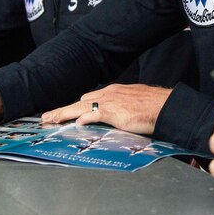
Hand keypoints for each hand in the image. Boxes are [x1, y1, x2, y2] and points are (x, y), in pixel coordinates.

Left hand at [40, 83, 171, 133]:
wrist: (165, 106)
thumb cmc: (154, 106)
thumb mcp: (134, 102)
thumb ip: (122, 108)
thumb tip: (117, 116)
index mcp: (114, 91)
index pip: (89, 97)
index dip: (76, 106)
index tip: (67, 111)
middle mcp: (109, 94)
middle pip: (80, 101)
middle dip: (63, 109)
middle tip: (48, 116)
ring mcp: (110, 102)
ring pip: (80, 106)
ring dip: (63, 113)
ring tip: (50, 120)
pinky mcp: (113, 111)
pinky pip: (93, 114)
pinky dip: (82, 118)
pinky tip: (74, 123)